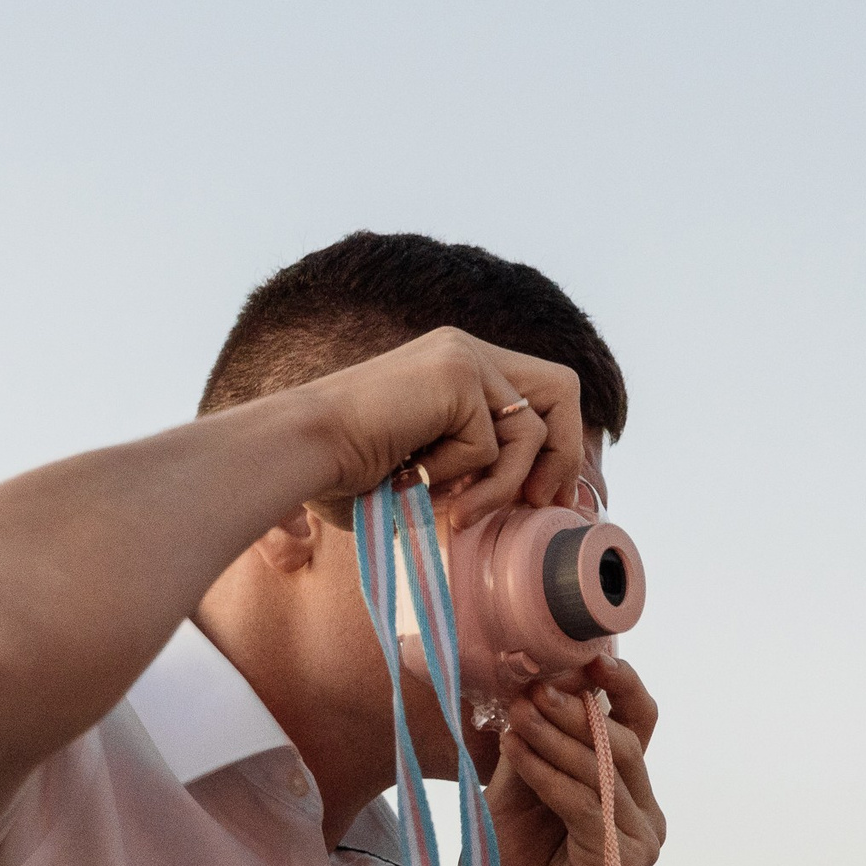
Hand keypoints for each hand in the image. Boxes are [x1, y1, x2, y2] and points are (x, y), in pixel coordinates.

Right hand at [291, 328, 585, 528]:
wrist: (301, 451)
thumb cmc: (342, 474)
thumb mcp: (425, 468)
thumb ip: (472, 467)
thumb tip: (530, 498)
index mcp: (457, 368)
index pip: (538, 393)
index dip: (557, 446)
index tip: (545, 498)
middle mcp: (466, 351)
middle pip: (562, 390)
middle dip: (564, 454)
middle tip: (541, 503)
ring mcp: (464, 357)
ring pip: (530, 432)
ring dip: (499, 486)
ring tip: (456, 513)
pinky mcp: (458, 374)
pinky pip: (493, 444)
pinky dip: (463, 479)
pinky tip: (417, 481)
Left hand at [464, 656, 665, 865]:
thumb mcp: (512, 800)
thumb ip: (530, 752)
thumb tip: (530, 687)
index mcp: (623, 793)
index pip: (634, 724)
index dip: (616, 685)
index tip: (578, 652)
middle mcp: (643, 813)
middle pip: (626, 738)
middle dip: (578, 704)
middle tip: (533, 680)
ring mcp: (639, 840)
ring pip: (607, 766)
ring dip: (558, 734)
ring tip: (518, 709)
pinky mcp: (621, 863)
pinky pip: (586, 802)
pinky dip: (548, 771)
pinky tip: (517, 750)